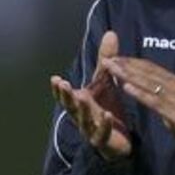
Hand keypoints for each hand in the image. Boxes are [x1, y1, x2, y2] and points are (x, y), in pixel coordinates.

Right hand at [50, 31, 132, 160]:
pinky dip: (104, 124)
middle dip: (66, 95)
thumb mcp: (106, 82)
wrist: (120, 141)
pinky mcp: (104, 140)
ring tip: (82, 96)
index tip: (54, 78)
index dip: (59, 89)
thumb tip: (110, 33)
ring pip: (84, 119)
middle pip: (71, 106)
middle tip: (62, 84)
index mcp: (80, 103)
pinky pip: (103, 132)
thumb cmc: (107, 109)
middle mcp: (82, 116)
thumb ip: (106, 60)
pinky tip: (107, 115)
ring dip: (82, 108)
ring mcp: (91, 130)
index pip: (66, 95)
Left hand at [105, 56, 174, 161]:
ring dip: (128, 75)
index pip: (150, 68)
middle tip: (106, 59)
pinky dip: (139, 93)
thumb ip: (164, 96)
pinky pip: (154, 102)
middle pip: (147, 72)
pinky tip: (125, 88)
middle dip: (125, 65)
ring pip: (149, 83)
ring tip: (111, 69)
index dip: (131, 62)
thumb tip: (148, 91)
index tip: (113, 57)